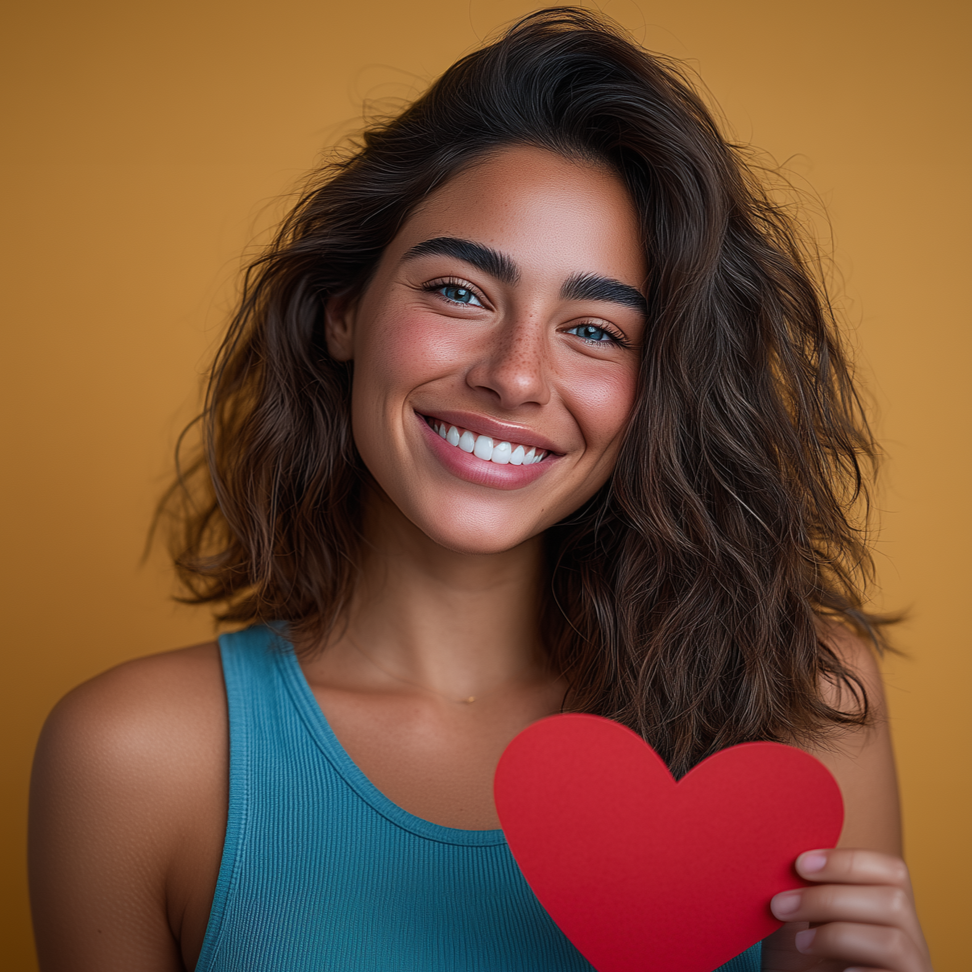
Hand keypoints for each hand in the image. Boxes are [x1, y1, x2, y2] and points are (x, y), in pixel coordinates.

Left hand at [762, 849, 931, 971]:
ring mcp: (913, 970)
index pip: (892, 871)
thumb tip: (781, 856)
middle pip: (893, 902)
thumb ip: (804, 892)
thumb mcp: (803, 922)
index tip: (800, 863)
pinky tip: (836, 971)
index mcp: (892, 914)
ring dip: (836, 935)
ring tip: (801, 943)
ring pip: (893, 941)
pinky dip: (861, 971)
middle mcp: (912, 942)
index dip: (848, 861)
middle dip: (829, 898)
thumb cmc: (805, 964)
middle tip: (781, 905)